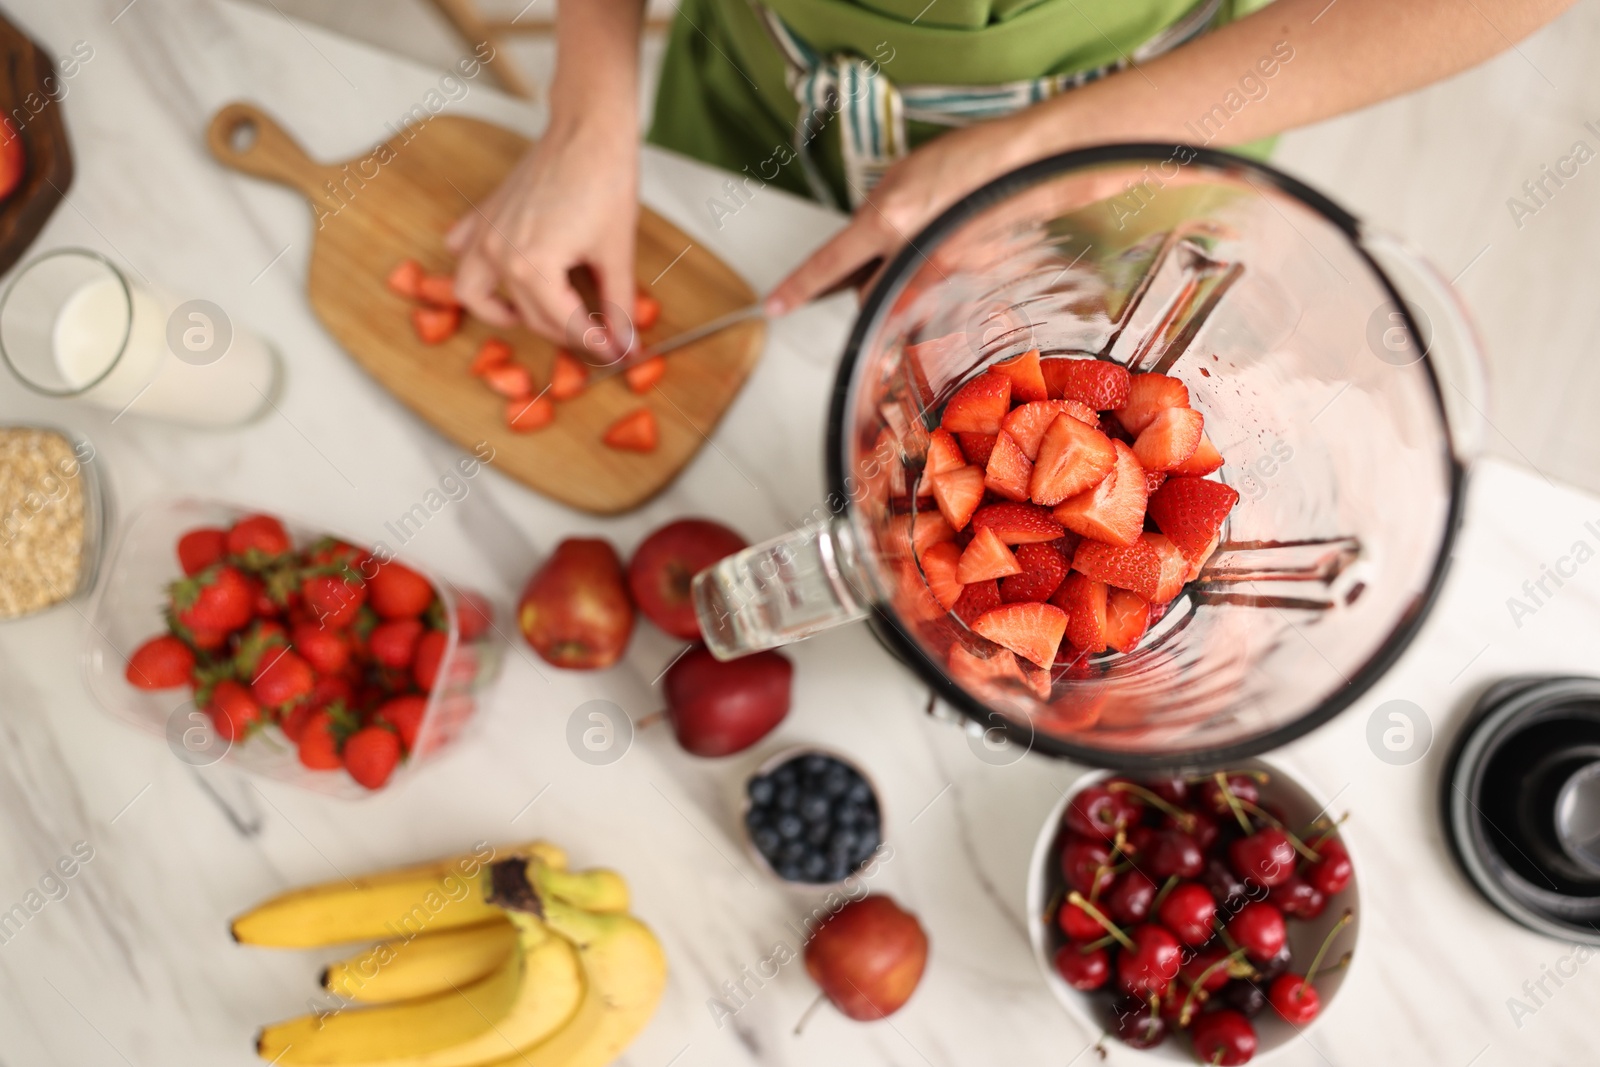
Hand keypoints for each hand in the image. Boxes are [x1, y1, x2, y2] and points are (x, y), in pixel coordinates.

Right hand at [447, 118, 637, 357]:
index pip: (564, 324)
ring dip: (498, 311)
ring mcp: (485, 233)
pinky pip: (463, 250)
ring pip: (474, 291)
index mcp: (531, 267)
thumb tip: (626, 342)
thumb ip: (619, 304)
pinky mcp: (485, 214)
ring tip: (529, 317)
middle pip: (530, 315)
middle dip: (565, 330)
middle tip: (596, 333)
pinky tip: (503, 273)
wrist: (588, 130)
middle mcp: (498, 254)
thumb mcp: (617, 252)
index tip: (614, 352)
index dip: (595, 342)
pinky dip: (477, 267)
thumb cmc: (604, 181)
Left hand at [764, 115, 1038, 315]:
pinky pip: (937, 294)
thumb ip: (877, 212)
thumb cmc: (973, 158)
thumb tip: (864, 241)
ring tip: (926, 245)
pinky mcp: (969, 285)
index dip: (798, 288)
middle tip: (883, 259)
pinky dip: (936, 278)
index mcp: (888, 220)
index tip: (774, 305)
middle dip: (868, 287)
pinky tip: (954, 247)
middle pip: (868, 298)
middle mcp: (912, 255)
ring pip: (902, 301)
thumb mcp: (905, 173)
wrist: (1032, 166)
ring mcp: (943, 275)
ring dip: (902, 285)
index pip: (829, 264)